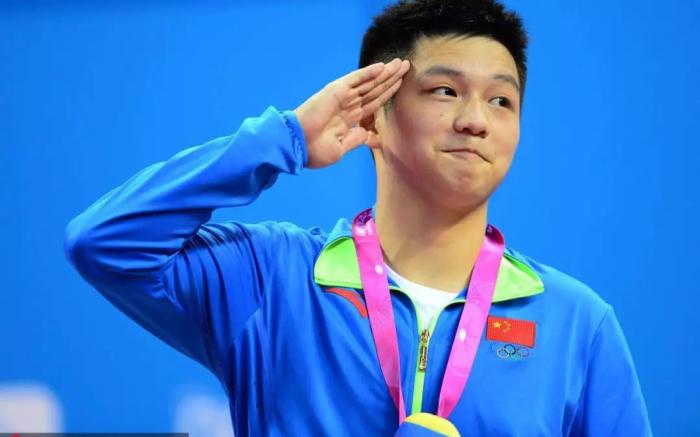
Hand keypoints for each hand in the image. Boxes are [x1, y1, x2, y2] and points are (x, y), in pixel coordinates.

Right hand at [293, 58, 409, 168]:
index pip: (375, 103)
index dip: (388, 93)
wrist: (298, 147)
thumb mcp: (342, 148)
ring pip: (369, 82)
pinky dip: (368, 72)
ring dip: (385, 73)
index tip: (401, 85)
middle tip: (407, 67)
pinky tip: (382, 66)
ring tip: (401, 63)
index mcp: (350, 119)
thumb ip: (357, 139)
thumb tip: (371, 135)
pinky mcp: (335, 91)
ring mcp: (342, 97)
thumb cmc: (315, 151)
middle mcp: (348, 105)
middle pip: (375, 89)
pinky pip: (355, 79)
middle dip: (392, 78)